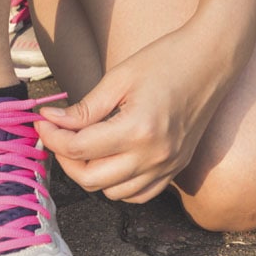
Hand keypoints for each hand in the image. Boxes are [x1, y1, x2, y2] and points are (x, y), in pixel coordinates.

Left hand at [36, 23, 236, 203]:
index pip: (79, 149)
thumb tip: (52, 121)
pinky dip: (118, 185)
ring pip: (113, 193)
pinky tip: (110, 161)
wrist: (212, 60)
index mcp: (138, 130)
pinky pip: (139, 195)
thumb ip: (85, 108)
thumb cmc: (166, 60)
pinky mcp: (176, 168)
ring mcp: (168, 166)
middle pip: (91, 179)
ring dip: (91, 174)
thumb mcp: (119, 78)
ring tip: (84, 146)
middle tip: (58, 135)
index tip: (43, 121)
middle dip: (65, 159)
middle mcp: (154, 156)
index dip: (52, 136)